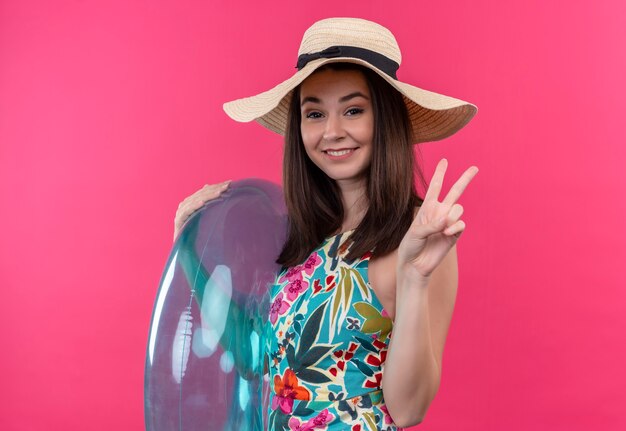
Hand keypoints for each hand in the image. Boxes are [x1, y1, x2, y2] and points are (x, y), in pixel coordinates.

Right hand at [173, 180, 230, 240]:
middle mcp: (184, 205)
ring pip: (195, 200)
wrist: (186, 249)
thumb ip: (206, 203)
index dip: (216, 186)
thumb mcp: (205, 217)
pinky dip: (194, 206)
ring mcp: (180, 212)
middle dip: (215, 189)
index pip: (204, 191)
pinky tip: (203, 202)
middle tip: (228, 186)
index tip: (230, 183)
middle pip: (201, 194)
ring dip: (208, 196)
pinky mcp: (178, 220)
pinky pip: (187, 211)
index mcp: (190, 202)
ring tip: (219, 192)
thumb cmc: (197, 233)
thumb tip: (211, 188)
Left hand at [397, 159, 477, 279]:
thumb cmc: (411, 246)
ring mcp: (448, 223)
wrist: (415, 264)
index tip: (444, 160)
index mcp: (427, 207)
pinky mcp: (454, 234)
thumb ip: (432, 225)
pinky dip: (455, 227)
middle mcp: (440, 212)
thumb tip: (448, 220)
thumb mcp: (416, 232)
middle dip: (465, 179)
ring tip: (443, 228)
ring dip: (452, 216)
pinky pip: (461, 224)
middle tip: (475, 168)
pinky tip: (447, 233)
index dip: (440, 173)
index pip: (435, 186)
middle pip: (455, 191)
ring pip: (458, 209)